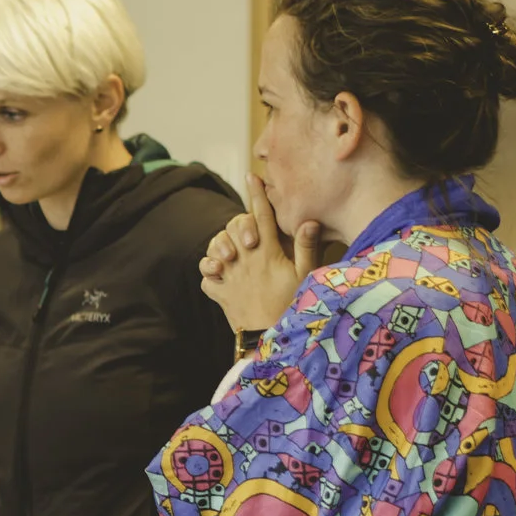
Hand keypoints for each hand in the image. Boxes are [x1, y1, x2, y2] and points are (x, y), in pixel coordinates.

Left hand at [200, 175, 322, 335]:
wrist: (270, 339)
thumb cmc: (292, 306)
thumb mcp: (305, 276)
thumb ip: (306, 247)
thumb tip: (308, 220)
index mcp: (267, 253)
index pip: (262, 216)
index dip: (257, 195)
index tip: (252, 176)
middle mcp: (245, 261)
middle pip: (235, 228)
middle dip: (239, 224)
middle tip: (249, 234)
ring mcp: (229, 277)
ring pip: (214, 250)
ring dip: (220, 248)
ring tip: (230, 255)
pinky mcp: (219, 293)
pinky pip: (207, 277)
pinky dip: (210, 274)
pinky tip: (221, 275)